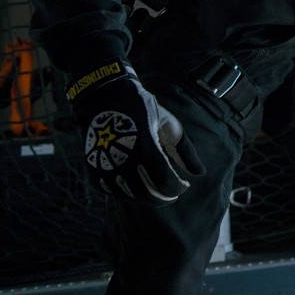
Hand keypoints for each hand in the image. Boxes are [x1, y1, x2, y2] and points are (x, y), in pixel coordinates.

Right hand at [69, 61, 203, 205]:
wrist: (104, 95)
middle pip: (148, 195)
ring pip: (130, 195)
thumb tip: (200, 173)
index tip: (184, 186)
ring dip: (147, 197)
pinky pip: (112, 190)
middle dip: (164, 198)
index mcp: (146, 148)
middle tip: (172, 194)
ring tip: (156, 189)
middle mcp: (124, 160)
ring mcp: (106, 165)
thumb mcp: (169, 125)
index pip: (166, 182)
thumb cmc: (143, 109)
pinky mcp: (94, 167)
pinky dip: (127, 193)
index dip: (178, 188)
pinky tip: (138, 186)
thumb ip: (185, 151)